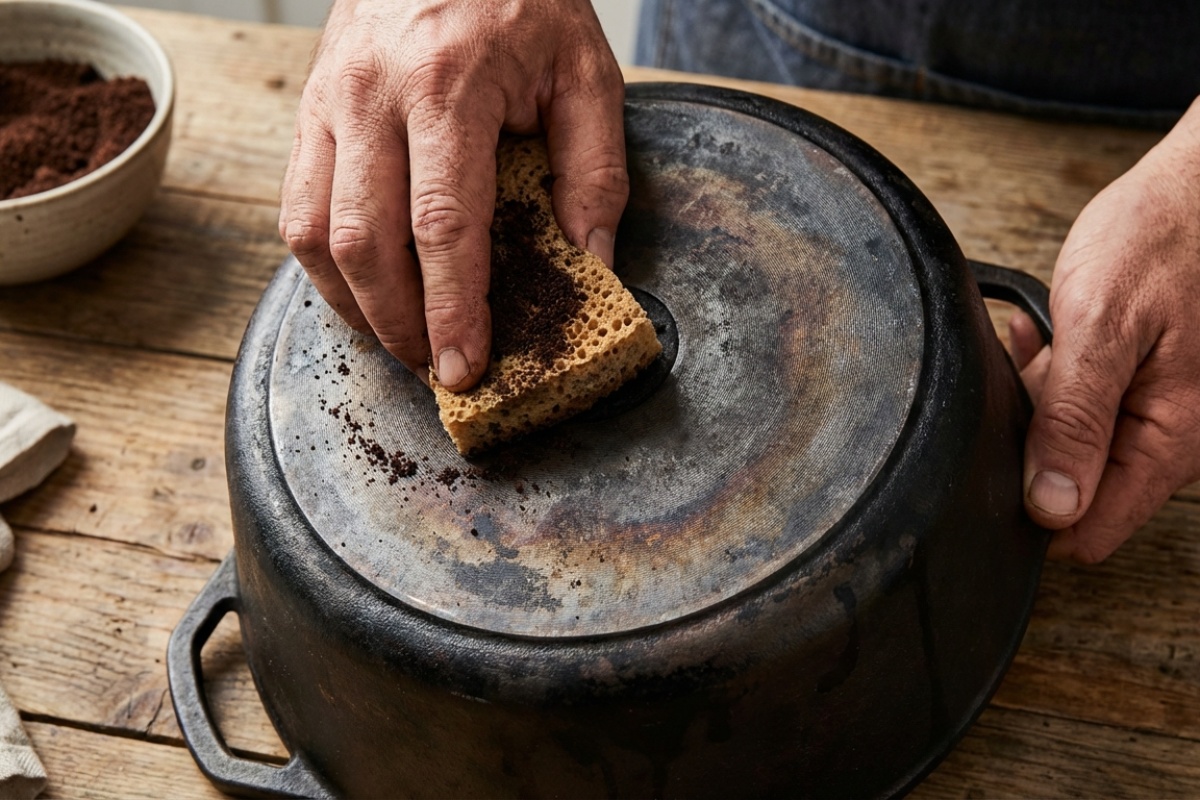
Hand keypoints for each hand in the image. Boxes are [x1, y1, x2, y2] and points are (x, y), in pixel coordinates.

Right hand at [278, 0, 627, 389]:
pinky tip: (366, 291)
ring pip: (312, 231)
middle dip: (399, 323)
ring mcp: (329, 101)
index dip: (452, 308)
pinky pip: (296, 206)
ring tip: (401, 340)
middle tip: (437, 367)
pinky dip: (328, 265)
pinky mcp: (310, 109)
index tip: (466, 366)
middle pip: (365, 242)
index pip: (442, 225)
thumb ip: (595, 172)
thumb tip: (594, 266)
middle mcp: (372, 96)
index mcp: (447, 86)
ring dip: (354, 304)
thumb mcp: (583, 73)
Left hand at [1010, 98, 1199, 562]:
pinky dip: (1058, 375)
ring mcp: (1162, 410)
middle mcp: (1174, 437)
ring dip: (1043, 400)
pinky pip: (1089, 403)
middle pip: (1076, 486)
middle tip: (1019, 381)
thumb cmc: (1168, 237)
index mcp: (1169, 440)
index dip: (1033, 515)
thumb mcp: (1102, 327)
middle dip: (1032, 443)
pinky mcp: (1150, 383)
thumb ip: (1073, 420)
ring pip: (1076, 440)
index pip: (1090, 531)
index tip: (997, 472)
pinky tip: (1043, 332)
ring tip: (1036, 342)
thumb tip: (1050, 506)